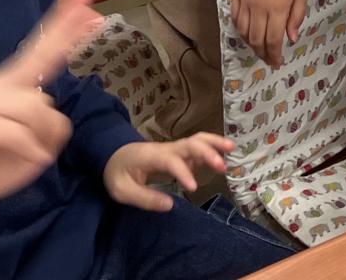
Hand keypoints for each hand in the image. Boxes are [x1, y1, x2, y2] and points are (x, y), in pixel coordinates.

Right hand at [0, 0, 103, 208]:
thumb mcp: (30, 141)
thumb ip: (47, 123)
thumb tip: (55, 112)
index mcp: (12, 86)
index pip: (40, 51)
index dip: (62, 28)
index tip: (83, 2)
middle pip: (38, 57)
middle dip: (65, 32)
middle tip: (88, 8)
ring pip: (37, 108)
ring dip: (43, 137)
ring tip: (32, 154)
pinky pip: (17, 133)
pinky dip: (29, 150)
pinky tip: (29, 159)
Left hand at [103, 133, 234, 210]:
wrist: (112, 155)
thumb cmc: (117, 173)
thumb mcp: (122, 190)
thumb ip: (144, 198)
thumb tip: (170, 205)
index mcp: (151, 157)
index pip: (171, 161)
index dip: (183, 172)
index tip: (194, 189)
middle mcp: (166, 149)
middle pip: (190, 144)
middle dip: (207, 153)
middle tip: (222, 167)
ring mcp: (173, 149)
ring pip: (197, 140)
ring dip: (215, 144)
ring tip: (233, 149)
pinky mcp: (178, 153)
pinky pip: (198, 147)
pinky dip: (213, 148)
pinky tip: (226, 155)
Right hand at [233, 0, 309, 67]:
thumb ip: (296, 17)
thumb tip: (291, 38)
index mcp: (278, 8)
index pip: (273, 40)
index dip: (274, 55)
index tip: (277, 63)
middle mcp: (259, 8)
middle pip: (256, 39)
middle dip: (263, 53)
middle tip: (269, 59)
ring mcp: (246, 2)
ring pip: (244, 31)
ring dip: (251, 44)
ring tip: (259, 48)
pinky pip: (235, 19)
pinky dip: (240, 30)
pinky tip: (247, 34)